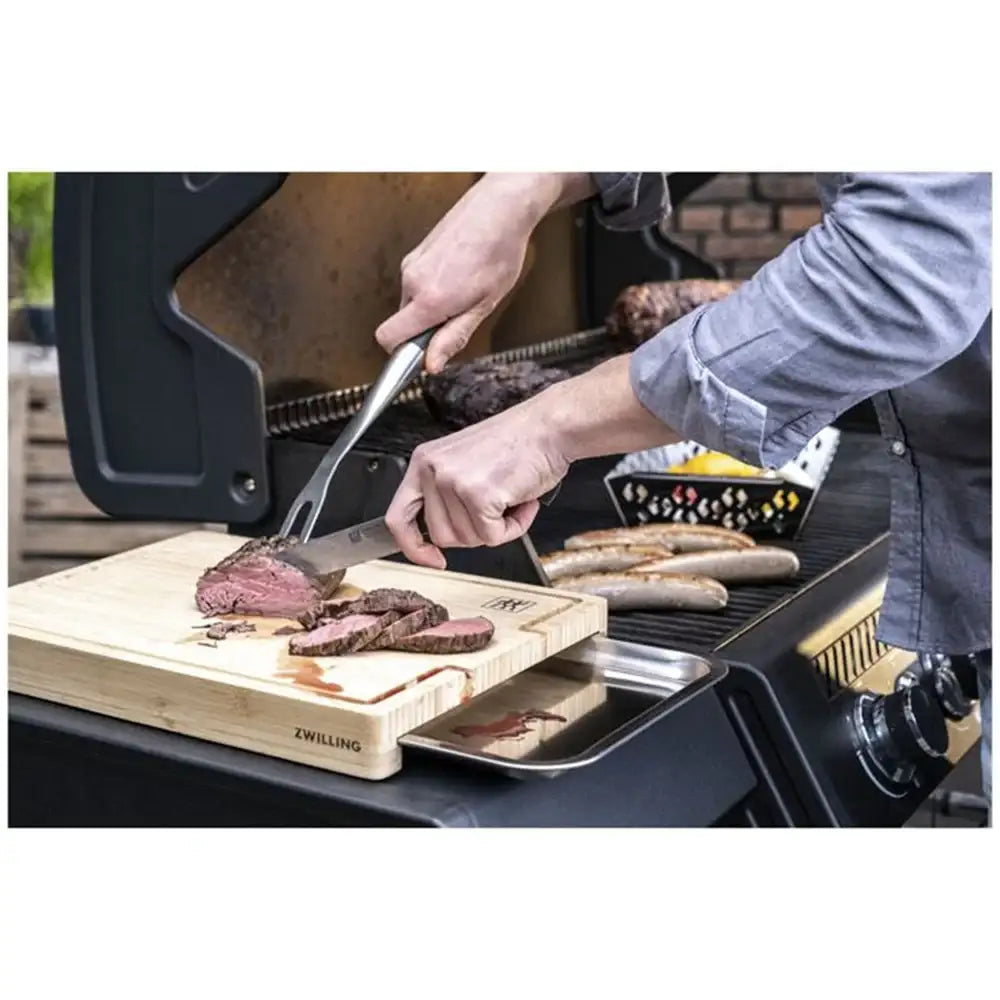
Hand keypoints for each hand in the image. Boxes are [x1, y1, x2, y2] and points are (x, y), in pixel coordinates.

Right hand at [374, 173, 592, 372]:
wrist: (500, 208)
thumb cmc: (499, 253)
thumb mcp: (483, 306)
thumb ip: (453, 337)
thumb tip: (432, 364)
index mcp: (428, 299)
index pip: (387, 338)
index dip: (400, 353)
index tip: (422, 356)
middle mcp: (412, 280)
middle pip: (401, 323)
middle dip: (424, 329)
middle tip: (459, 316)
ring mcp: (411, 264)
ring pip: (410, 303)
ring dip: (431, 308)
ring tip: (464, 292)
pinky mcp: (415, 254)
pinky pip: (415, 285)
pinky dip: (432, 290)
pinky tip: (458, 277)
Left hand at [384, 390, 569, 568]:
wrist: (550, 426)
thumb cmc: (518, 442)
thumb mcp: (464, 462)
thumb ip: (445, 494)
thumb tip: (439, 535)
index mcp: (424, 461)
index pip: (397, 517)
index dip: (412, 547)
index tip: (431, 558)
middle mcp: (433, 470)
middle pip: (441, 536)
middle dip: (473, 531)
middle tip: (496, 508)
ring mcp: (454, 483)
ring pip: (468, 539)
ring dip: (497, 528)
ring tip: (511, 498)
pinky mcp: (480, 496)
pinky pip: (494, 537)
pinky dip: (514, 527)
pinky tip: (523, 502)